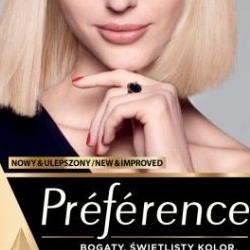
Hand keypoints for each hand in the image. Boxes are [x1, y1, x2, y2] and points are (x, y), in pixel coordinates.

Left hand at [72, 69, 194, 171]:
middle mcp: (164, 88)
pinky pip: (117, 110)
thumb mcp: (137, 125)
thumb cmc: (156, 156)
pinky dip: (107, 128)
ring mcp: (161, 95)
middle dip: (98, 115)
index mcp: (161, 89)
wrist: (173, 173)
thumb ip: (126, 107)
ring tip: (101, 147)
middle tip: (91, 141)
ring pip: (113, 101)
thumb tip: (104, 100)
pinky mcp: (155, 105)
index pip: (123, 76)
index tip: (77, 82)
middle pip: (115, 89)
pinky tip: (108, 143)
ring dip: (101, 127)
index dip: (98, 78)